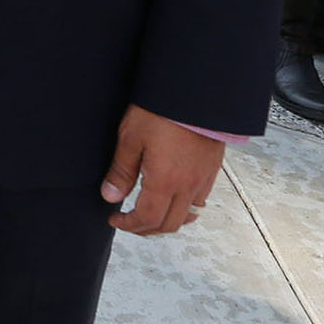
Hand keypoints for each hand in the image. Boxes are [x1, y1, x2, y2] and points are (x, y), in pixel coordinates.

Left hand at [100, 104, 225, 234]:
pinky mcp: (212, 170)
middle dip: (146, 229)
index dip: (129, 225)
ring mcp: (203, 180)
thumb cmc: (161, 112)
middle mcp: (188, 187)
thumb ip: (121, 171)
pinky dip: (185, 208)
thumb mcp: (131, 138)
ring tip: (149, 214)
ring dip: (167, 221)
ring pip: (188, 216)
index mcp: (165, 182)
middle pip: (169, 224)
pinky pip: (200, 201)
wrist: (195, 95)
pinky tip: (173, 198)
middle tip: (129, 222)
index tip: (115, 220)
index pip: (148, 219)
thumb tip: (110, 197)